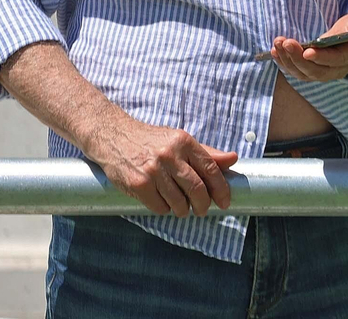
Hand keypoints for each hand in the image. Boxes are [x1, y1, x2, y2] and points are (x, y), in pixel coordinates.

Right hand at [86, 114, 238, 217]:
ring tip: (182, 209)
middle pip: (197, 188)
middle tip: (203, 210)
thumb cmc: (151, 141)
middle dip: (203, 204)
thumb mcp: (180, 140)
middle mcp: (170, 155)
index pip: (211, 169)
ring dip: (183, 210)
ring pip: (178, 201)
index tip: (225, 202)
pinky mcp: (139, 183)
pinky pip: (159, 206)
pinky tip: (163, 204)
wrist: (114, 137)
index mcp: (185, 142)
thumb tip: (233, 159)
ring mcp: (154, 170)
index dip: (221, 189)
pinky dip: (165, 209)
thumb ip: (206, 152)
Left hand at [267, 7, 347, 82]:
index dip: (322, 58)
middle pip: (316, 71)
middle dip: (298, 59)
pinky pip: (297, 72)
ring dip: (288, 61)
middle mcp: (338, 69)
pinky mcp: (313, 71)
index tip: (307, 51)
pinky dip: (284, 63)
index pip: (336, 60)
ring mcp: (325, 73)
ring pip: (304, 74)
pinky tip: (275, 52)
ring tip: (277, 44)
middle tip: (286, 43)